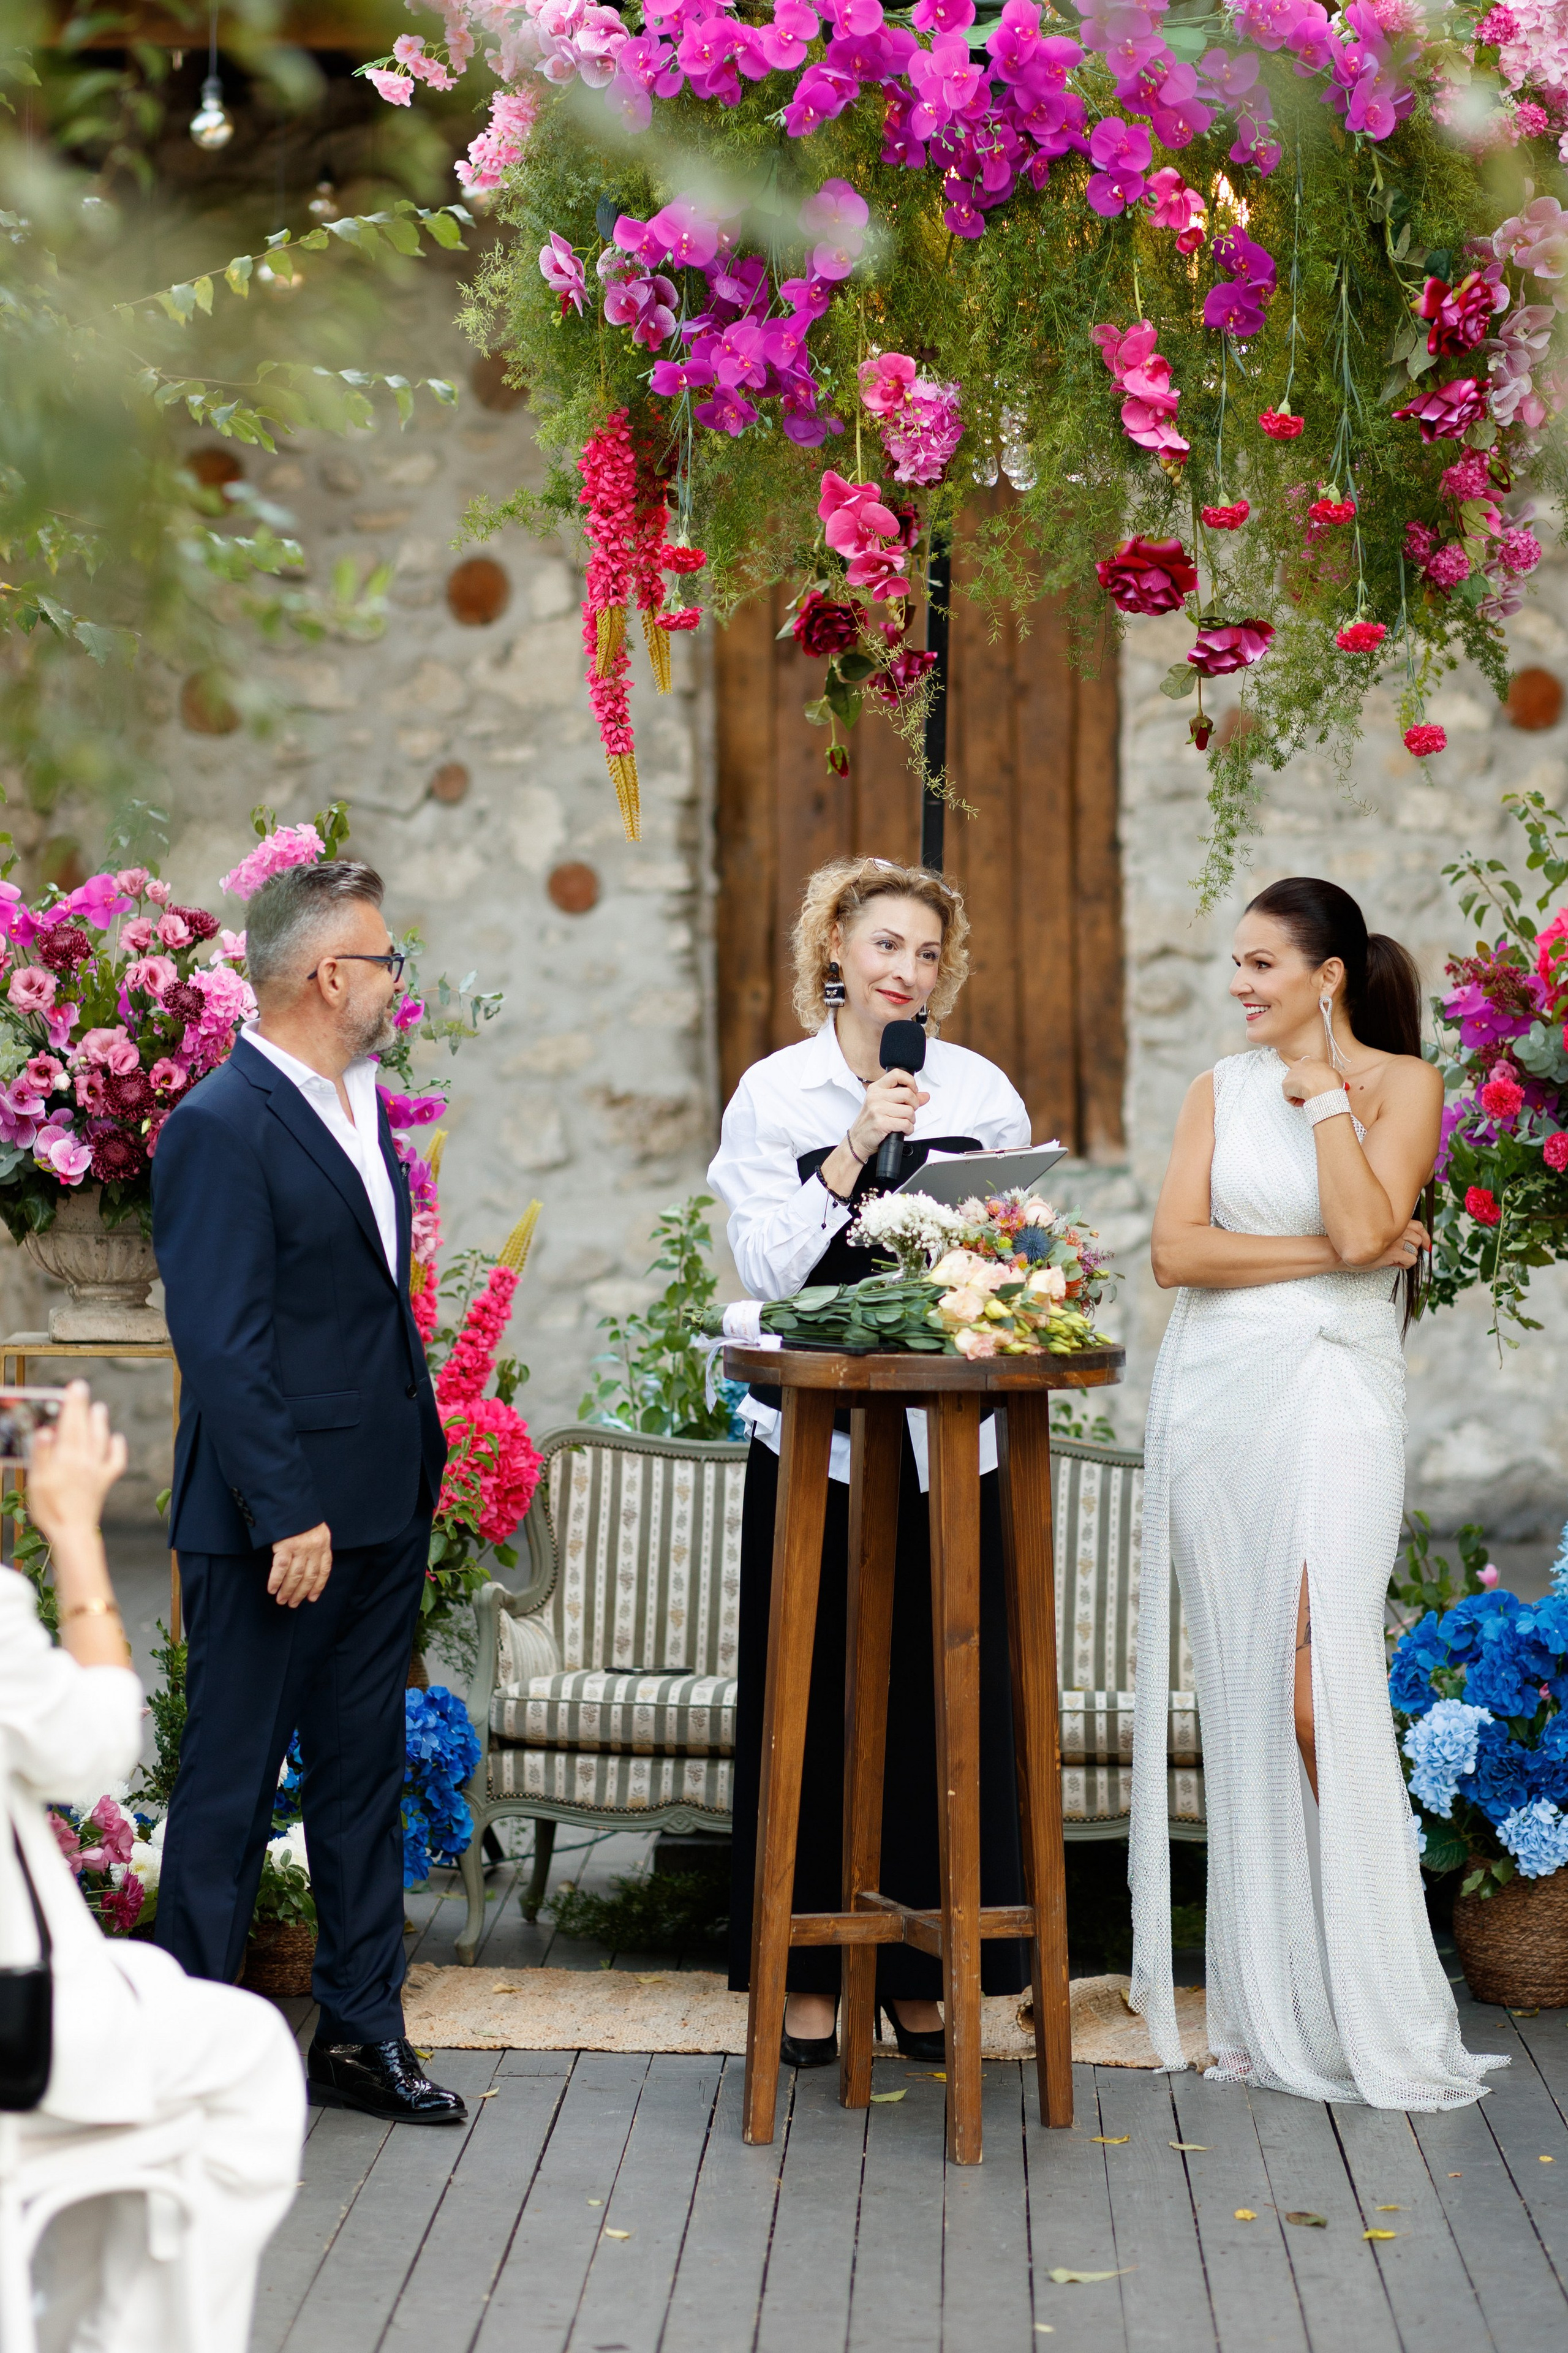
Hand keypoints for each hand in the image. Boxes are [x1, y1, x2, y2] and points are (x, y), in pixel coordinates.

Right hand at [26, 1381, 125, 1541]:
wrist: (72, 1532)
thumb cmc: (50, 1508)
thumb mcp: (37, 1482)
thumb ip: (41, 1454)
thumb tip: (45, 1430)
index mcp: (66, 1457)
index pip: (69, 1424)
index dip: (71, 1404)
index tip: (73, 1386)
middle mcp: (84, 1459)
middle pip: (84, 1427)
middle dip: (82, 1405)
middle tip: (81, 1387)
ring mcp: (96, 1470)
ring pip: (100, 1439)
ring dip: (100, 1421)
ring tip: (99, 1407)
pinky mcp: (104, 1481)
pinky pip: (115, 1461)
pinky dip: (118, 1448)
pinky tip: (116, 1439)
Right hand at [269, 1521, 332, 1607]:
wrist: (289, 1499)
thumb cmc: (299, 1514)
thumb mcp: (314, 1527)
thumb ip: (315, 1544)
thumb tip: (308, 1563)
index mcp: (323, 1543)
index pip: (324, 1570)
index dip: (318, 1586)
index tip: (312, 1597)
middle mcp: (314, 1547)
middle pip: (309, 1576)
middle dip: (301, 1592)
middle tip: (293, 1603)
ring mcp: (300, 1547)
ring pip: (295, 1576)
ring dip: (288, 1591)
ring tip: (282, 1600)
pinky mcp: (285, 1546)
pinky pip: (281, 1569)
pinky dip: (275, 1581)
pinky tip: (271, 1589)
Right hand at [847, 1068, 930, 1161]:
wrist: (857, 1140)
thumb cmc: (870, 1122)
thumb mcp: (884, 1105)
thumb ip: (906, 1099)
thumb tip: (925, 1096)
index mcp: (876, 1088)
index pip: (897, 1074)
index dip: (910, 1081)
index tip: (913, 1090)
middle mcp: (875, 1096)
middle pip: (908, 1093)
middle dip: (914, 1105)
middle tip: (909, 1111)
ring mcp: (877, 1109)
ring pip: (909, 1111)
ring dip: (911, 1120)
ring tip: (904, 1123)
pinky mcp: (881, 1123)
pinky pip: (905, 1124)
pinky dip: (908, 1129)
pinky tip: (902, 1130)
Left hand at [1280, 1055, 1342, 1106]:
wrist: (1323, 1089)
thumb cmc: (1331, 1082)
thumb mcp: (1335, 1075)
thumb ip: (1328, 1076)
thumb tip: (1329, 1081)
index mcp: (1312, 1061)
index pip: (1307, 1069)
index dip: (1310, 1079)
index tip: (1315, 1086)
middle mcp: (1299, 1064)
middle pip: (1298, 1077)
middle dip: (1303, 1086)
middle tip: (1311, 1094)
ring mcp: (1291, 1073)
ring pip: (1293, 1087)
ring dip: (1299, 1094)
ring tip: (1308, 1099)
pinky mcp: (1285, 1084)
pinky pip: (1289, 1096)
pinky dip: (1295, 1101)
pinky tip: (1303, 1102)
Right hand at [1355, 1218, 1430, 1272]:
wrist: (1340, 1252)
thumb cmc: (1355, 1243)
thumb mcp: (1375, 1233)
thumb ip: (1392, 1233)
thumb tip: (1409, 1243)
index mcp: (1392, 1222)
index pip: (1418, 1226)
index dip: (1425, 1236)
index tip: (1426, 1246)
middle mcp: (1395, 1229)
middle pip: (1418, 1239)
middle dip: (1413, 1248)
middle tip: (1403, 1254)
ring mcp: (1395, 1240)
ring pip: (1415, 1250)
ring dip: (1408, 1256)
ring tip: (1396, 1260)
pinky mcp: (1393, 1253)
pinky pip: (1411, 1260)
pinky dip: (1405, 1265)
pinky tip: (1394, 1264)